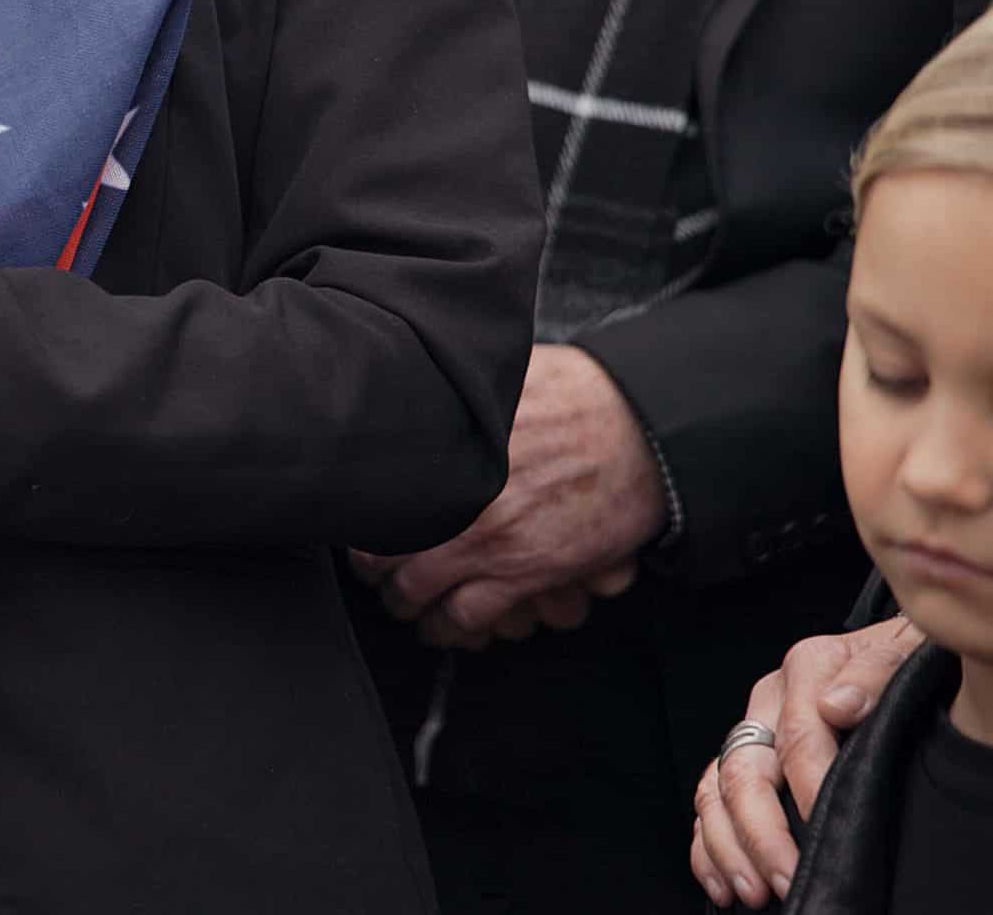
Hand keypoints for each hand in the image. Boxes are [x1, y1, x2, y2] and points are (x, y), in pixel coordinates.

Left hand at [361, 345, 667, 643]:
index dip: (358, 522)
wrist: (642, 430)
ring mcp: (488, 543)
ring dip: (404, 602)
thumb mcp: (499, 377)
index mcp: (441, 456)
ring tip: (401, 602)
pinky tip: (443, 624)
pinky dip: (450, 625)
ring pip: (416, 593)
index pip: (371, 504)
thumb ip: (453, 389)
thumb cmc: (575, 394)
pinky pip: (469, 616)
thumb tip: (414, 375)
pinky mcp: (528, 573)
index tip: (358, 526)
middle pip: (382, 555)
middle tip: (373, 573)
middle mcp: (454, 504)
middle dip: (373, 569)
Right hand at [689, 616, 923, 907]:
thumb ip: (872, 673)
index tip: (830, 828)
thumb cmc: (898, 661)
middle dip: (759, 832)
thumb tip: (838, 706)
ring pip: (715, 790)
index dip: (810, 787)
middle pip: (742, 770)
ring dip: (727, 846)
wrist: (888, 654)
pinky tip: (720, 880)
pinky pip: (708, 802)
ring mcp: (751, 731)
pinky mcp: (744, 757)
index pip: (797, 736)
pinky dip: (706, 844)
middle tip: (784, 877)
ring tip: (750, 890)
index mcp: (804, 670)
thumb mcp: (899, 651)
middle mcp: (767, 702)